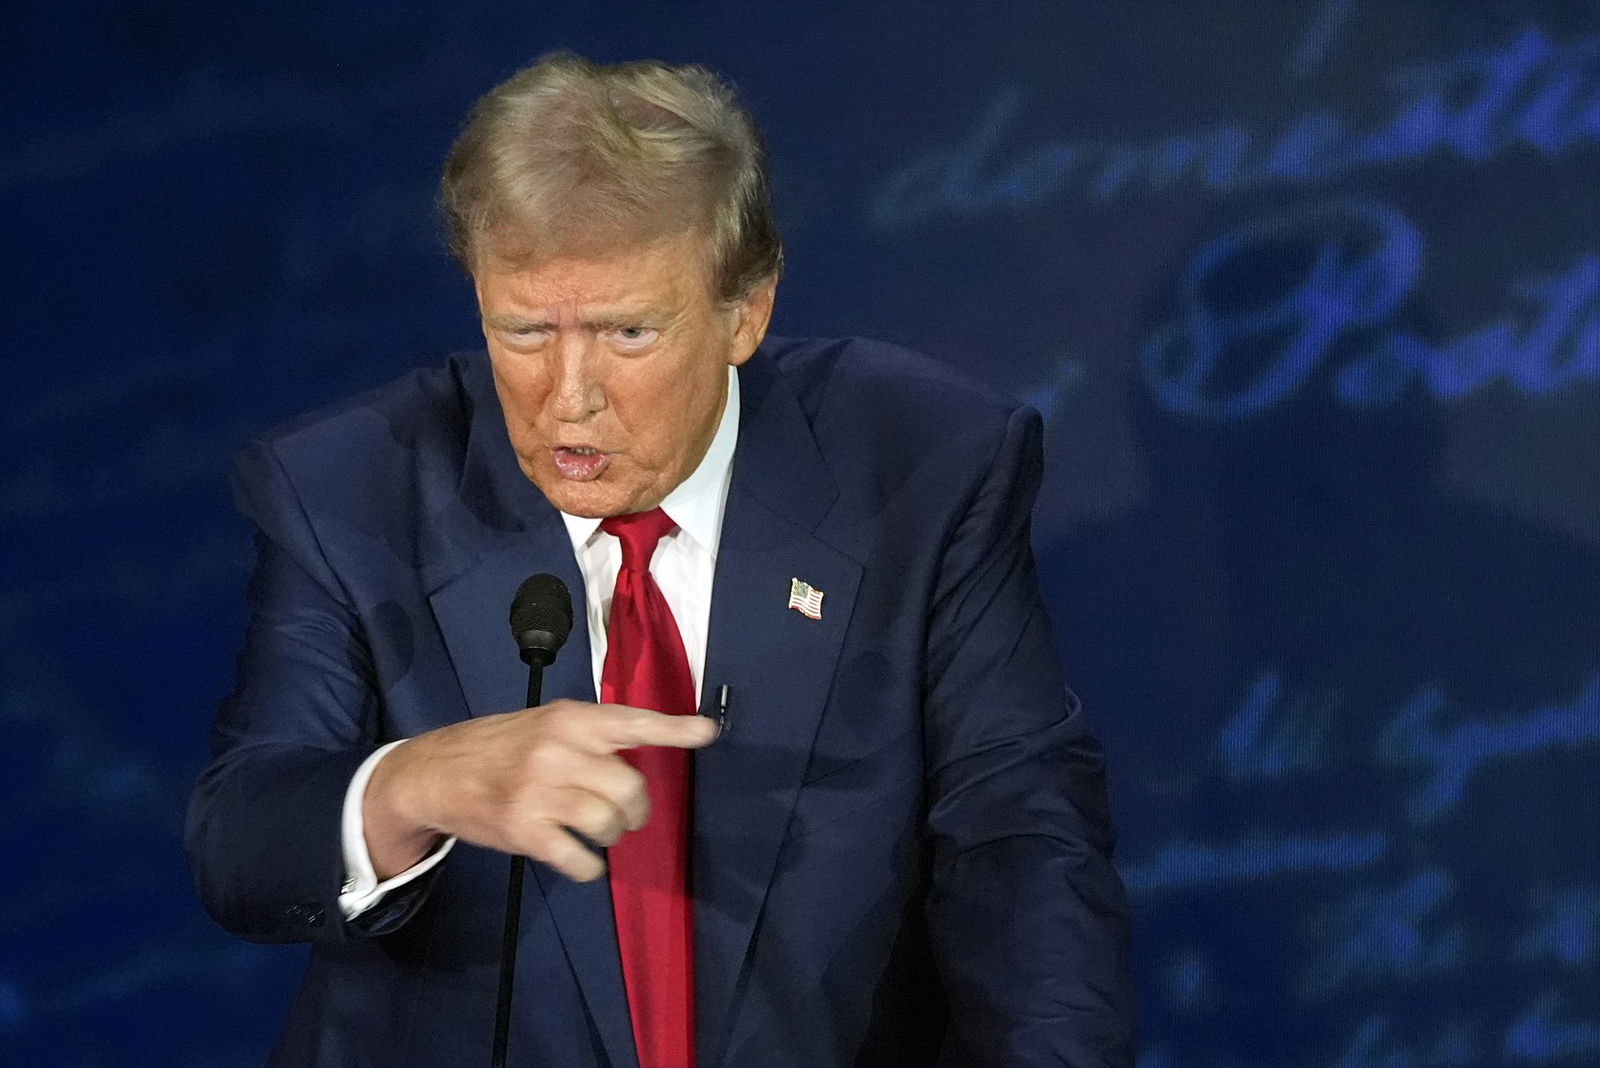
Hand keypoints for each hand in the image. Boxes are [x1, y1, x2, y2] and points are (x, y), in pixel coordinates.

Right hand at [363, 699, 717, 880]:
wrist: (435, 772)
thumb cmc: (501, 747)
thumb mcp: (546, 723)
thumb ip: (592, 734)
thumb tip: (649, 746)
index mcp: (570, 719)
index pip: (633, 721)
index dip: (674, 728)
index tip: (707, 733)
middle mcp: (559, 750)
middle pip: (630, 787)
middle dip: (636, 809)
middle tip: (624, 814)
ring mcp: (541, 791)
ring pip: (609, 824)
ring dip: (611, 836)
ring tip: (595, 832)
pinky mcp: (525, 830)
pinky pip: (581, 860)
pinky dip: (589, 866)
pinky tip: (579, 858)